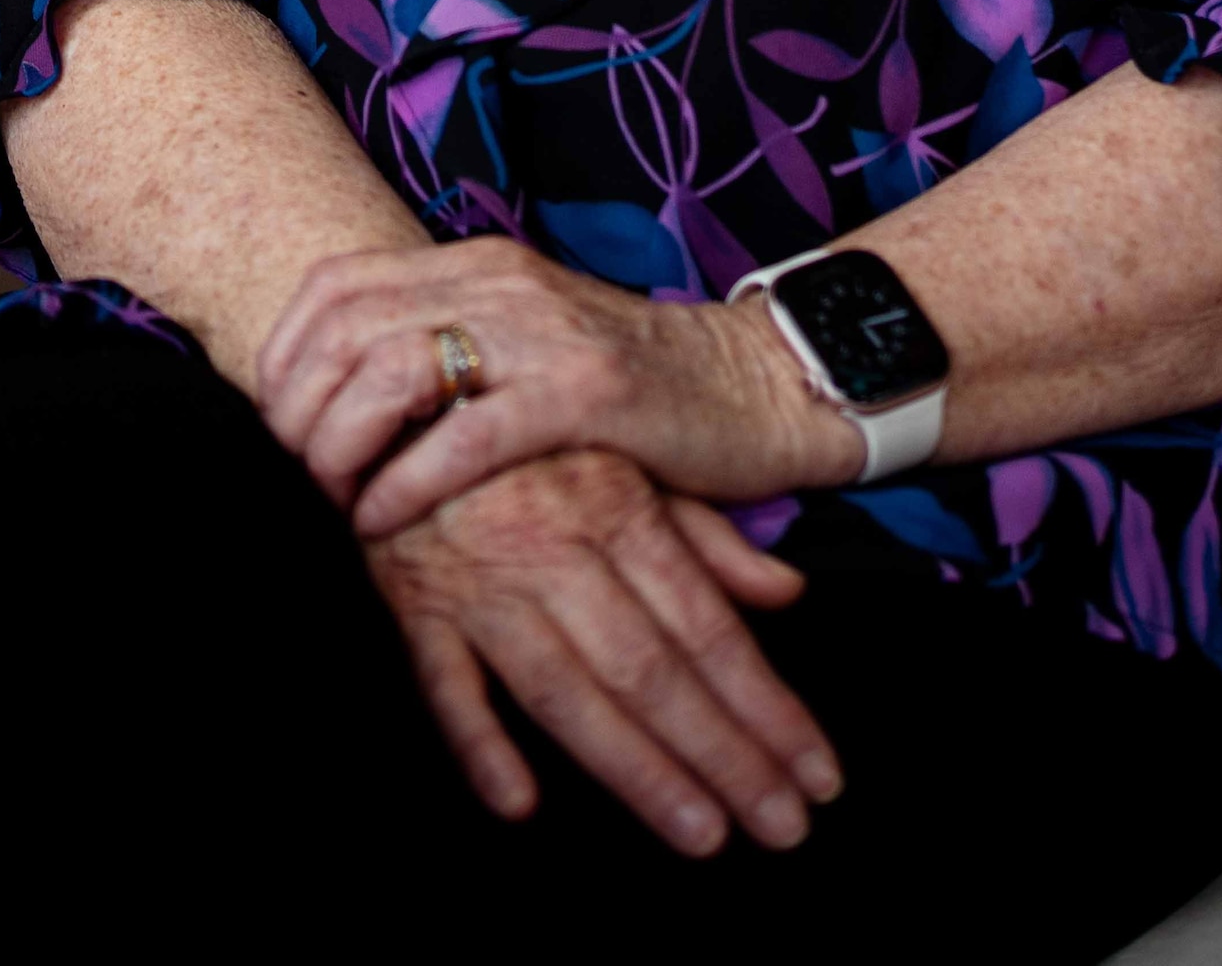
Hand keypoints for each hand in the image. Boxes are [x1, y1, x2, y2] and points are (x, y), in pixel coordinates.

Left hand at [257, 235, 848, 536]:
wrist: (750, 389)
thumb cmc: (624, 387)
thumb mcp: (523, 341)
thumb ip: (443, 343)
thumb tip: (334, 388)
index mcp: (475, 260)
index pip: (336, 284)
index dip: (283, 353)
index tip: (272, 419)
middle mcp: (500, 281)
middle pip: (346, 328)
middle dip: (297, 407)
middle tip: (291, 471)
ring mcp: (542, 333)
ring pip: (391, 373)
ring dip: (339, 444)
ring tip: (330, 497)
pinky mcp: (585, 394)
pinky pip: (463, 437)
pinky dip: (405, 482)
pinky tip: (382, 520)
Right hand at [366, 446, 840, 857]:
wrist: (403, 386)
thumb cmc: (532, 434)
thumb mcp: (629, 461)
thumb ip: (706, 536)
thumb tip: (785, 594)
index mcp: (619, 510)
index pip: (707, 630)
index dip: (767, 707)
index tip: (818, 774)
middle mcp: (559, 549)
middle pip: (651, 670)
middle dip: (724, 756)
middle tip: (782, 828)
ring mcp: (485, 580)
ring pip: (566, 689)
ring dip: (636, 768)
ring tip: (699, 834)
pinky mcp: (416, 601)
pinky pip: (444, 681)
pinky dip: (476, 740)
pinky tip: (519, 801)